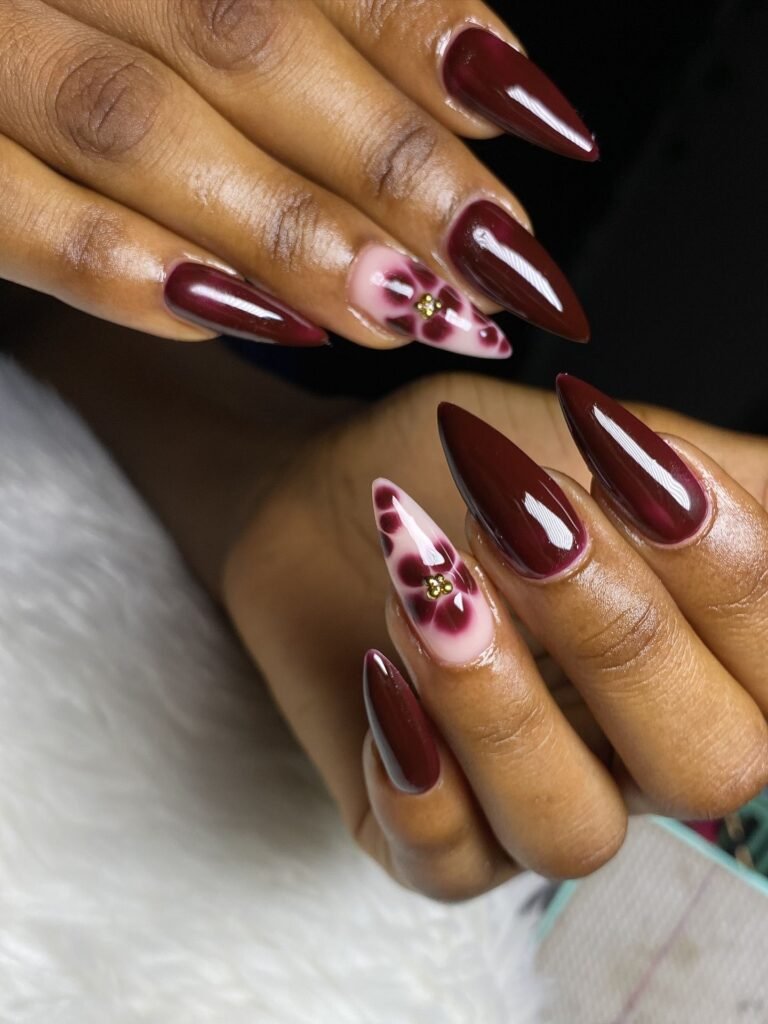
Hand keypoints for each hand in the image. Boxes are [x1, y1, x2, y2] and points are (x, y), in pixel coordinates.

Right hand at [0, 0, 593, 353]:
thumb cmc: (106, 36)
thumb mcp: (201, 12)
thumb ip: (331, 30)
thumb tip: (484, 97)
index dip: (433, 41)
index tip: (548, 129)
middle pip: (241, 38)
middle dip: (385, 161)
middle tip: (491, 266)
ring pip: (134, 126)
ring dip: (280, 230)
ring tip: (397, 312)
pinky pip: (17, 215)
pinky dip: (129, 274)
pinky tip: (243, 323)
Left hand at [224, 372, 767, 899]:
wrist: (343, 492)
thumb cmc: (474, 472)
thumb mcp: (598, 443)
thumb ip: (704, 477)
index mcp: (704, 667)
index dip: (720, 568)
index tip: (617, 453)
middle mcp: (635, 754)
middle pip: (705, 769)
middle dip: (615, 631)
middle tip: (514, 519)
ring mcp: (534, 803)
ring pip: (573, 833)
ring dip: (498, 701)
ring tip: (430, 591)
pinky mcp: (429, 836)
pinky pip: (443, 862)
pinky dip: (415, 769)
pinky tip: (380, 668)